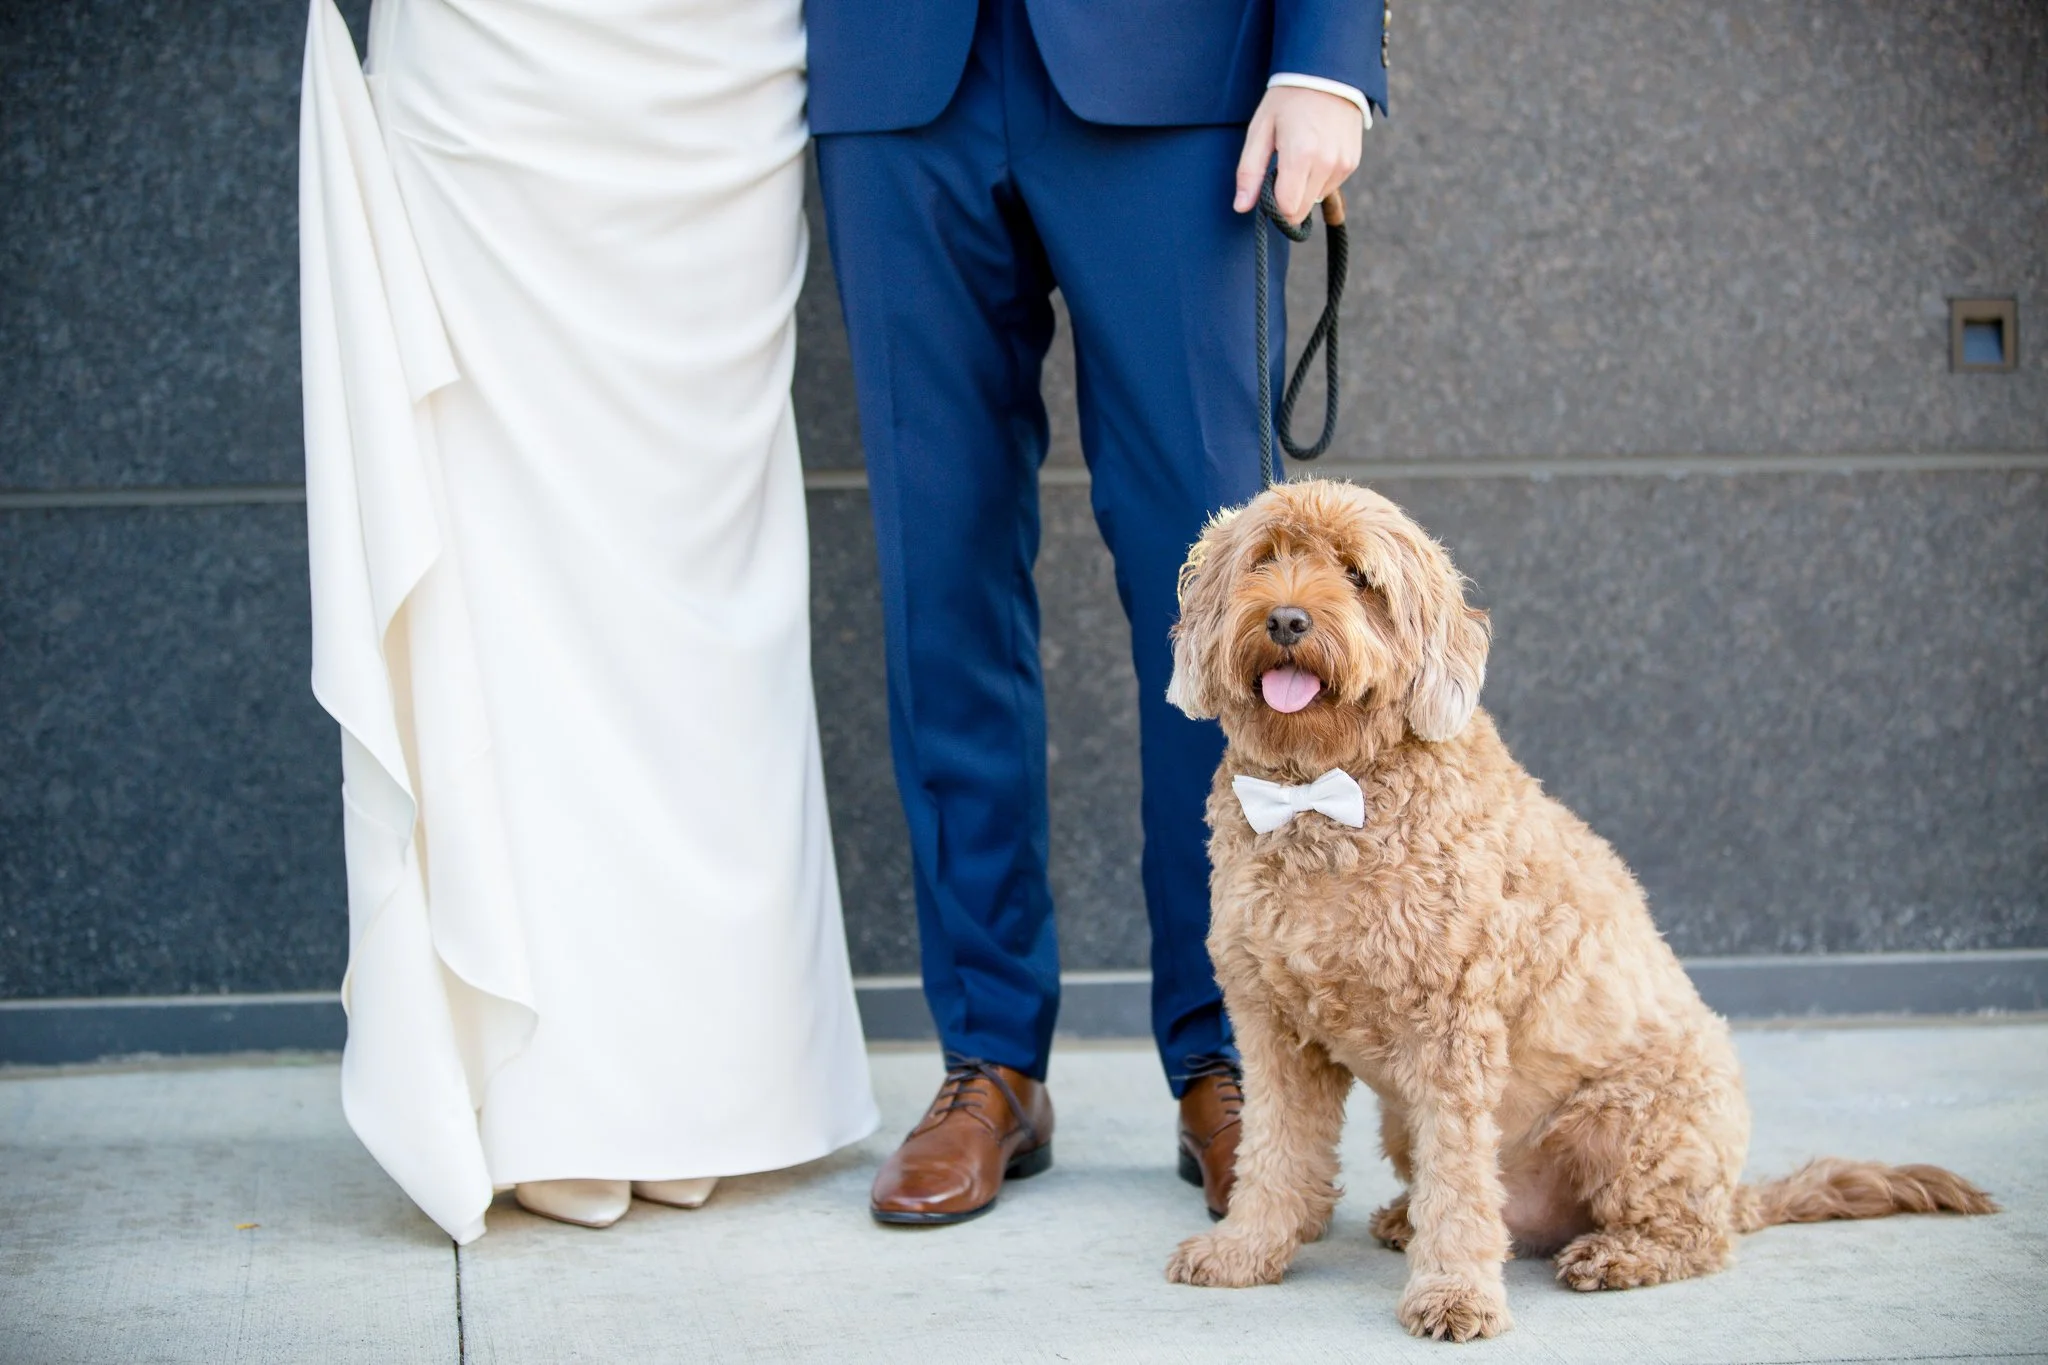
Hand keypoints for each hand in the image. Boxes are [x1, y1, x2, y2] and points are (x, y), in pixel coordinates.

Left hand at [1233, 87, 1362, 223]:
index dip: (1273, 206)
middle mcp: (1326, 164)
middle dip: (1286, 200)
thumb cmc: (1288, 99)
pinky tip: (1315, 152)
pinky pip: (1330, 185)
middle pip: (1301, 210)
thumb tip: (1241, 207)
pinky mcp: (1353, 162)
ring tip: (1299, 154)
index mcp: (1300, 156)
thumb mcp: (1260, 130)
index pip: (1287, 209)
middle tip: (1279, 171)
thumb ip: (1250, 172)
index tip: (1266, 189)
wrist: (1328, 73)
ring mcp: (1343, 164)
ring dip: (1303, 188)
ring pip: (1315, 199)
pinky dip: (1319, 178)